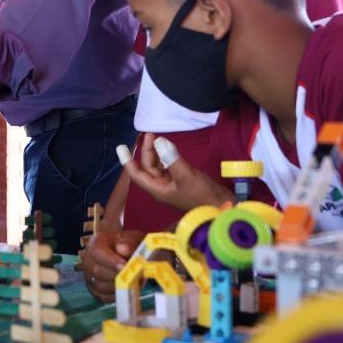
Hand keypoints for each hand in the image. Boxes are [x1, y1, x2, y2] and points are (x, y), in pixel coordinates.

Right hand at [82, 230, 143, 301]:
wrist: (129, 255)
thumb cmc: (129, 247)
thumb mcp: (132, 239)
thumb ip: (129, 243)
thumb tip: (123, 249)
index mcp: (96, 243)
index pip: (98, 252)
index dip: (111, 261)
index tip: (125, 266)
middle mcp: (88, 259)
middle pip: (96, 270)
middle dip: (116, 275)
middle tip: (132, 276)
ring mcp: (89, 275)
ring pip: (99, 286)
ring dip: (117, 286)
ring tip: (131, 281)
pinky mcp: (94, 289)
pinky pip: (102, 296)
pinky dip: (115, 295)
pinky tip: (125, 288)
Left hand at [119, 133, 233, 212]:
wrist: (221, 208)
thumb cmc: (201, 195)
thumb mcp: (186, 175)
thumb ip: (171, 158)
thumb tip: (159, 141)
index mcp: (157, 189)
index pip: (137, 174)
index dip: (127, 161)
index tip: (120, 147)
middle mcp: (161, 187)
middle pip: (148, 167)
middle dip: (147, 151)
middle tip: (150, 134)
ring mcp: (171, 185)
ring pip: (158, 166)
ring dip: (156, 153)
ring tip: (157, 138)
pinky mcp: (181, 182)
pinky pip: (169, 167)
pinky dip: (167, 157)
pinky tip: (169, 148)